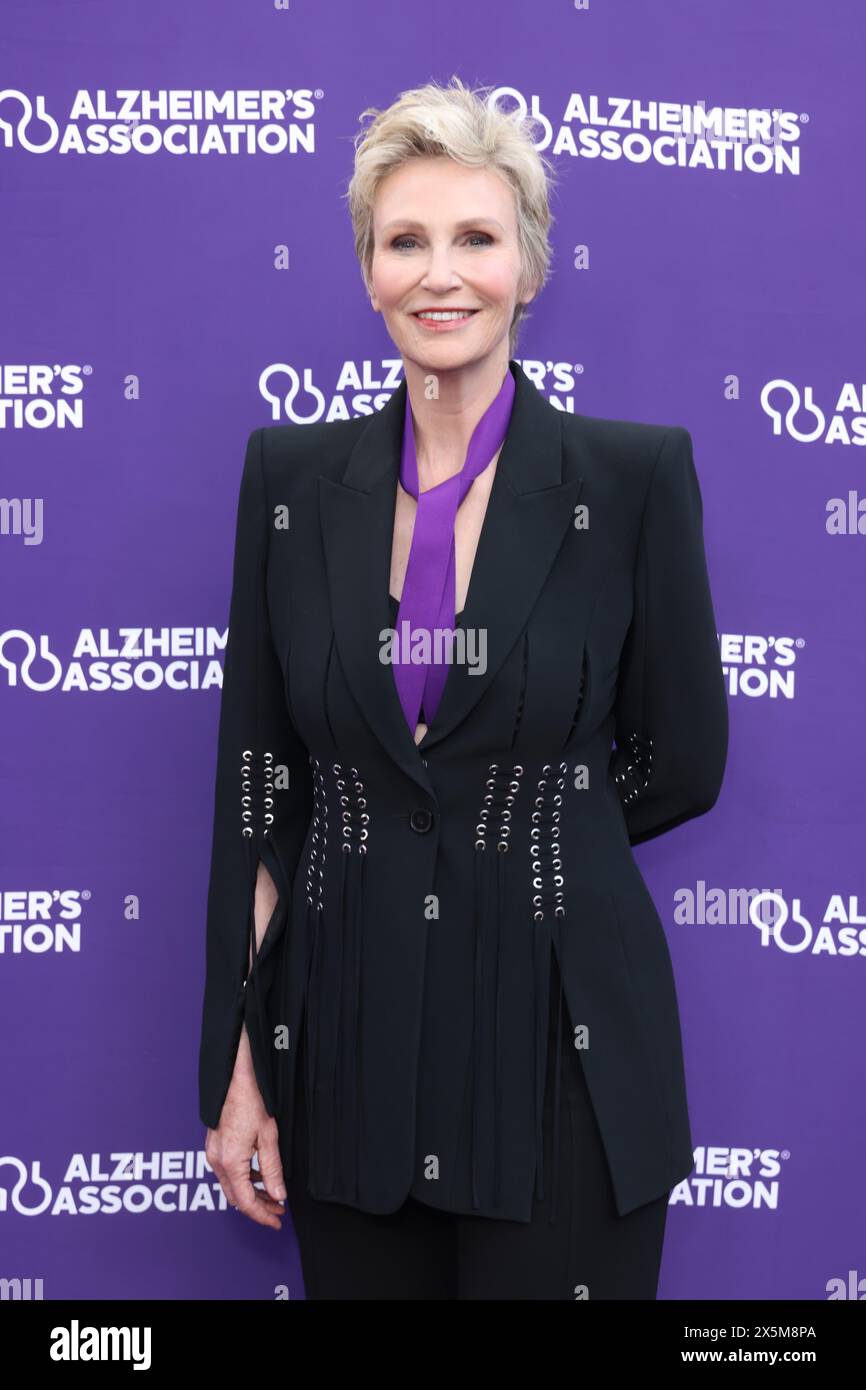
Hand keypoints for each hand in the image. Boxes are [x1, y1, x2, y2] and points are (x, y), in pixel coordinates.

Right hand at [205, 1030, 286, 1229]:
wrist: (234, 1077)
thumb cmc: (252, 1101)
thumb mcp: (268, 1136)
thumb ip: (272, 1169)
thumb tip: (278, 1194)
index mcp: (230, 1161)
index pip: (245, 1202)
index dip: (262, 1215)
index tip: (277, 1221)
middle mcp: (216, 1161)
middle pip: (235, 1198)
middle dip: (257, 1207)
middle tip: (278, 1211)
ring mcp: (213, 1153)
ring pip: (230, 1186)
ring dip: (251, 1194)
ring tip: (273, 1194)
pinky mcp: (214, 1146)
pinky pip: (227, 1172)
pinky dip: (243, 1179)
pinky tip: (258, 1175)